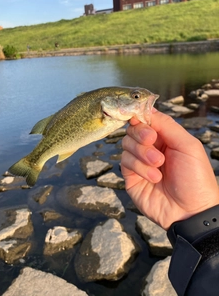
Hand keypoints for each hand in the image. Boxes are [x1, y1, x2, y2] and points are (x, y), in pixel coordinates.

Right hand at [121, 110, 218, 229]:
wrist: (191, 212)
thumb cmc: (195, 177)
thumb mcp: (188, 145)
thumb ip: (167, 125)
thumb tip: (147, 109)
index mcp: (165, 138)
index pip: (146, 120)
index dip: (141, 117)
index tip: (140, 119)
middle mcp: (150, 148)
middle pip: (133, 130)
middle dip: (141, 135)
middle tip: (152, 141)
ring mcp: (139, 162)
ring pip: (126, 144)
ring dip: (143, 153)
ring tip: (159, 165)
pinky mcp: (131, 177)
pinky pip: (125, 162)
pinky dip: (139, 167)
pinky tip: (154, 177)